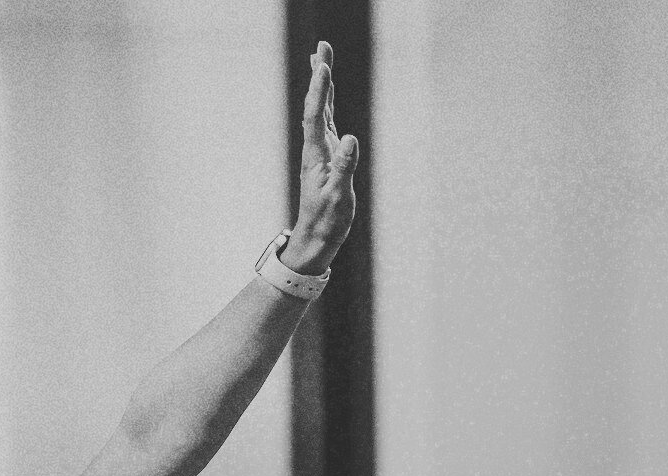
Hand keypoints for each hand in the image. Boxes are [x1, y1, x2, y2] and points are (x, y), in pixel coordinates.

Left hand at [286, 40, 359, 273]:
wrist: (316, 237)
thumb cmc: (327, 220)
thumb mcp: (339, 196)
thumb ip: (345, 168)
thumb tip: (351, 140)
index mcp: (317, 154)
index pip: (316, 114)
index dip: (319, 90)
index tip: (322, 65)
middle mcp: (316, 147)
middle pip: (316, 103)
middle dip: (319, 75)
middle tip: (321, 47)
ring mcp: (321, 151)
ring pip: (320, 109)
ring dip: (321, 85)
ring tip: (321, 60)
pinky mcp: (327, 156)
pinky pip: (327, 122)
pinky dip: (327, 103)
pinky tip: (328, 95)